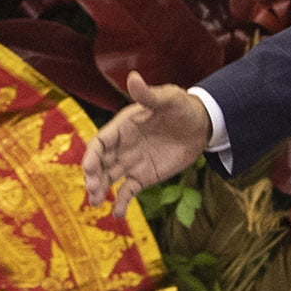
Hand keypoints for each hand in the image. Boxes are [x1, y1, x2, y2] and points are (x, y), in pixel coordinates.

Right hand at [82, 71, 209, 214]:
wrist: (202, 125)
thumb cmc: (182, 107)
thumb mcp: (168, 98)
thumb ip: (148, 95)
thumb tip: (133, 77)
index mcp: (123, 126)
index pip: (100, 141)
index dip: (92, 155)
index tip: (88, 168)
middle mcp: (123, 145)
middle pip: (101, 162)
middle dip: (93, 176)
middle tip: (92, 190)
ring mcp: (131, 162)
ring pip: (109, 178)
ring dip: (100, 190)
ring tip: (96, 203)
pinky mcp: (143, 176)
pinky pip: (127, 191)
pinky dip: (121, 202)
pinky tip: (117, 214)